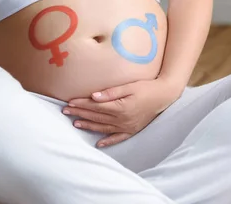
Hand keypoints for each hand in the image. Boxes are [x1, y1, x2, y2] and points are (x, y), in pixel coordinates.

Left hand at [63, 79, 179, 147]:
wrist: (164, 96)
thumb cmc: (147, 88)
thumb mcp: (129, 86)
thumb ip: (111, 92)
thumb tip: (94, 96)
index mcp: (120, 107)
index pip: (96, 106)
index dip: (81, 104)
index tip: (70, 102)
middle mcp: (122, 120)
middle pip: (97, 117)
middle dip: (80, 113)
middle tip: (65, 111)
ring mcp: (127, 127)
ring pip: (103, 128)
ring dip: (88, 126)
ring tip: (75, 124)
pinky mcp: (132, 130)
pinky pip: (118, 138)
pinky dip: (108, 141)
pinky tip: (99, 144)